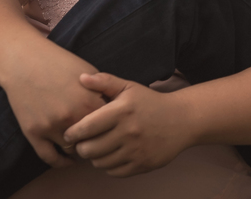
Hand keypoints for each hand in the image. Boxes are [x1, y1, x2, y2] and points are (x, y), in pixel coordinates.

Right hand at [0, 44, 105, 167]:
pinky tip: (68, 159)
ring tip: (84, 145)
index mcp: (88, 101)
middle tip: (100, 140)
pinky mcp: (33, 133)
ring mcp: (50, 127)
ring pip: (73, 150)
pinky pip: (49, 157)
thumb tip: (117, 109)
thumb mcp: (88, 71)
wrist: (24, 61)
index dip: (111, 126)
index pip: (109, 125)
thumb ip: (103, 92)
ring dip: (79, 148)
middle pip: (93, 140)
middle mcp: (70, 117)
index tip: (112, 128)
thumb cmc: (58, 62)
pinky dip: (61, 162)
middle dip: (98, 140)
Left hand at [63, 72, 195, 176]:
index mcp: (122, 110)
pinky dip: (109, 166)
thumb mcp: (129, 87)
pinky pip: (113, 172)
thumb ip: (105, 82)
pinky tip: (113, 155)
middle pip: (89, 149)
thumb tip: (81, 78)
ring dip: (95, 157)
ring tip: (99, 148)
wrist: (181, 120)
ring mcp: (136, 150)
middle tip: (83, 143)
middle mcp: (128, 132)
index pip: (86, 127)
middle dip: (81, 147)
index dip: (72, 133)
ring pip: (99, 163)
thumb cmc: (150, 102)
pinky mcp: (142, 164)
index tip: (69, 134)